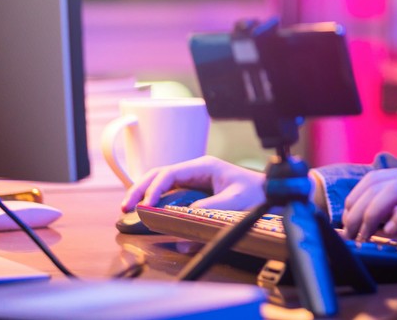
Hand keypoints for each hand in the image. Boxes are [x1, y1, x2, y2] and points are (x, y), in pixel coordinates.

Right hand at [120, 155, 264, 212]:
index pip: (170, 173)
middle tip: (125, 206)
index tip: (146, 205)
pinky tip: (148, 211)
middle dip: (141, 188)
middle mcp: (196, 171)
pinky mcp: (196, 192)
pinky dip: (157, 202)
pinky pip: (172, 195)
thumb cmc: (256, 193)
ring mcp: (194, 180)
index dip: (154, 189)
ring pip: (163, 183)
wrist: (270, 194)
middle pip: (160, 175)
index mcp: (203, 166)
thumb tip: (183, 230)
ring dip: (146, 194)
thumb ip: (208, 213)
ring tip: (130, 208)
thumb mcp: (233, 202)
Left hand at [341, 166, 396, 241]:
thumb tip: (364, 224)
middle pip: (376, 186)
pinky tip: (389, 232)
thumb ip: (393, 211)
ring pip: (391, 191)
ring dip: (370, 215)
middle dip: (356, 211)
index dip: (354, 197)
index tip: (346, 218)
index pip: (373, 179)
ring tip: (364, 236)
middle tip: (349, 234)